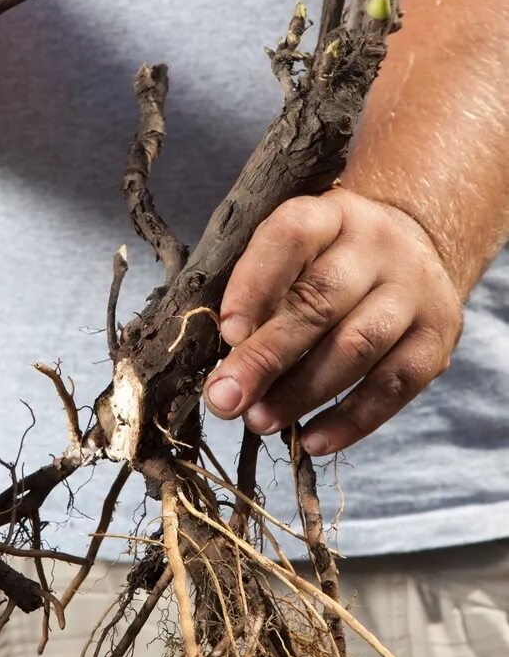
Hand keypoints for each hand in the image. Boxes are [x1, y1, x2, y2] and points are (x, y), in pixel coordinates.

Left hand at [203, 188, 462, 455]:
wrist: (410, 248)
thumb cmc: (322, 260)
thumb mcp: (291, 252)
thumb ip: (256, 293)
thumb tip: (219, 366)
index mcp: (330, 214)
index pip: (291, 237)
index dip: (255, 285)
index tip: (225, 333)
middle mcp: (376, 247)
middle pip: (319, 302)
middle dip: (266, 356)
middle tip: (225, 398)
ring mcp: (412, 292)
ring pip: (357, 347)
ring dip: (301, 392)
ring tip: (258, 422)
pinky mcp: (436, 338)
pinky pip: (394, 386)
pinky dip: (351, 420)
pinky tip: (312, 441)